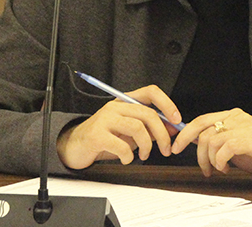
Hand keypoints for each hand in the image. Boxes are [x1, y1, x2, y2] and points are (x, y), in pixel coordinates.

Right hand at [56, 85, 182, 168]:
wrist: (75, 147)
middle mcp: (115, 107)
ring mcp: (105, 119)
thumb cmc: (104, 138)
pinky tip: (126, 159)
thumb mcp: (130, 132)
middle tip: (166, 149)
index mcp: (125, 102)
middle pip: (148, 114)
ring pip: (138, 128)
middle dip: (162, 134)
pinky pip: (122, 146)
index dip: (167, 104)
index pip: (151, 92)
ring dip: (147, 146)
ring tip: (144, 155)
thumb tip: (173, 129)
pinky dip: (129, 157)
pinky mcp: (96, 135)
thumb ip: (150, 128)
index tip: (176, 120)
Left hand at [171, 108, 251, 185]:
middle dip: (196, 152)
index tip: (175, 147)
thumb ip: (217, 140)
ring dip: (210, 161)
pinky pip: (225, 148)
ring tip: (220, 170)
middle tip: (202, 168)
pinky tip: (227, 168)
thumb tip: (194, 142)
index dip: (185, 134)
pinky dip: (221, 161)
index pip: (201, 120)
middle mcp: (238, 117)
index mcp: (233, 115)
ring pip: (211, 141)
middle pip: (203, 130)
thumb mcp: (234, 145)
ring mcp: (245, 126)